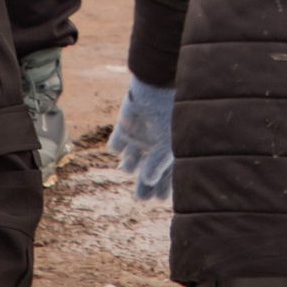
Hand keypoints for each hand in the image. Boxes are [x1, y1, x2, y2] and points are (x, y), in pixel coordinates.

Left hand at [108, 75, 175, 200]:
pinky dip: (117, 147)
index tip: (160, 201)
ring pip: (131, 162)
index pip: (166, 177)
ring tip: (129, 167)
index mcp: (169, 151)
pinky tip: (120, 148)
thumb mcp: (169, 143)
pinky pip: (116, 144)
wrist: (156, 85)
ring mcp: (139, 138)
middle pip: (147, 174)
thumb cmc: (170, 115)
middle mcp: (154, 148)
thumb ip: (158, 165)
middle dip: (143, 187)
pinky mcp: (124, 128)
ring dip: (129, 166)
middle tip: (140, 199)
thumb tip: (147, 181)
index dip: (163, 189)